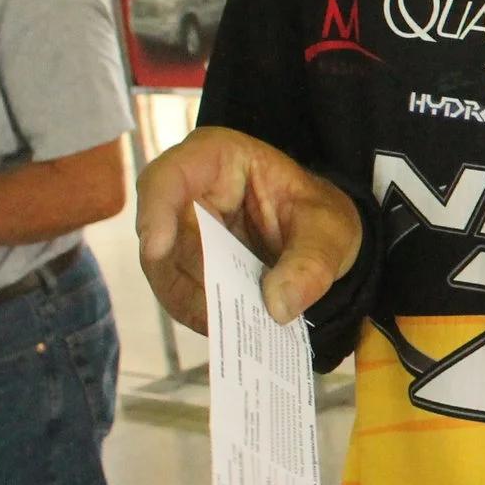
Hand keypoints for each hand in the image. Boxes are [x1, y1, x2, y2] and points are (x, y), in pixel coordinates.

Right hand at [135, 127, 361, 330]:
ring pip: (164, 270)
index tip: (157, 249)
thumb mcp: (330, 232)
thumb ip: (311, 264)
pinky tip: (230, 326)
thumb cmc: (318, 216)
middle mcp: (187, 191)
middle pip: (160, 234)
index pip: (168, 175)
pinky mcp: (184, 263)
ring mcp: (181, 229)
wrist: (318, 237)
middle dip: (187, 277)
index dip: (155, 210)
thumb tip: (277, 306)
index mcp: (217, 158)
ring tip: (233, 325)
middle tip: (219, 313)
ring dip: (194, 302)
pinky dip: (201, 312)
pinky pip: (178, 292)